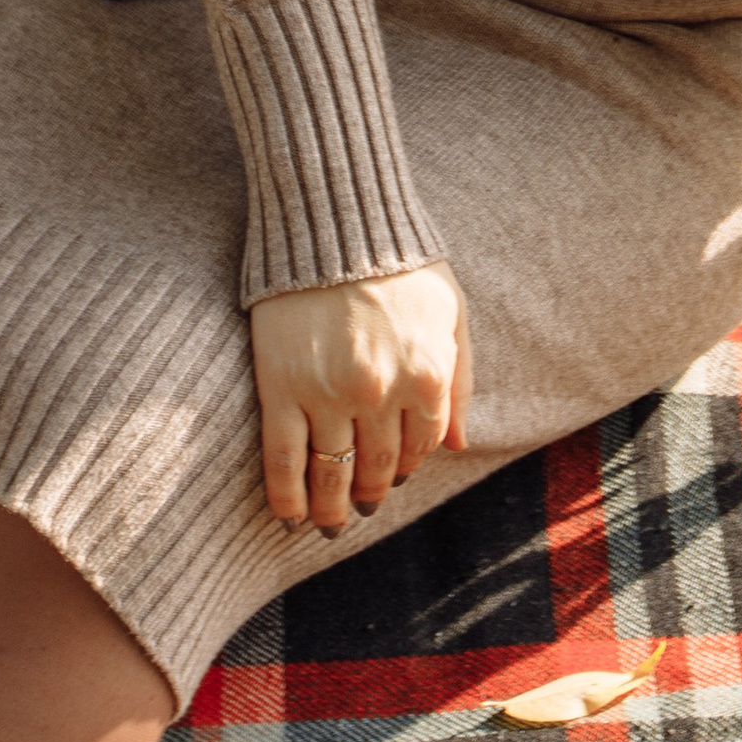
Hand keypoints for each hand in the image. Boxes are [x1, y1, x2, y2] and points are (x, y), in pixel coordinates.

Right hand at [249, 260, 470, 531]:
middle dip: (372, 493)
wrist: (334, 220)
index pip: (423, 447)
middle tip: (362, 506)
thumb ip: (460, 380)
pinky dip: (287, 498)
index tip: (395, 474)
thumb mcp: (452, 313)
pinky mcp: (281, 388)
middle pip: (378, 468)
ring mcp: (329, 394)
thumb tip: (459, 445)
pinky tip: (290, 516)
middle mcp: (382, 392)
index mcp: (428, 374)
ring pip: (332, 475)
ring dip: (331, 508)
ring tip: (329, 521)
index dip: (410, 466)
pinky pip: (284, 461)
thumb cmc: (401, 263)